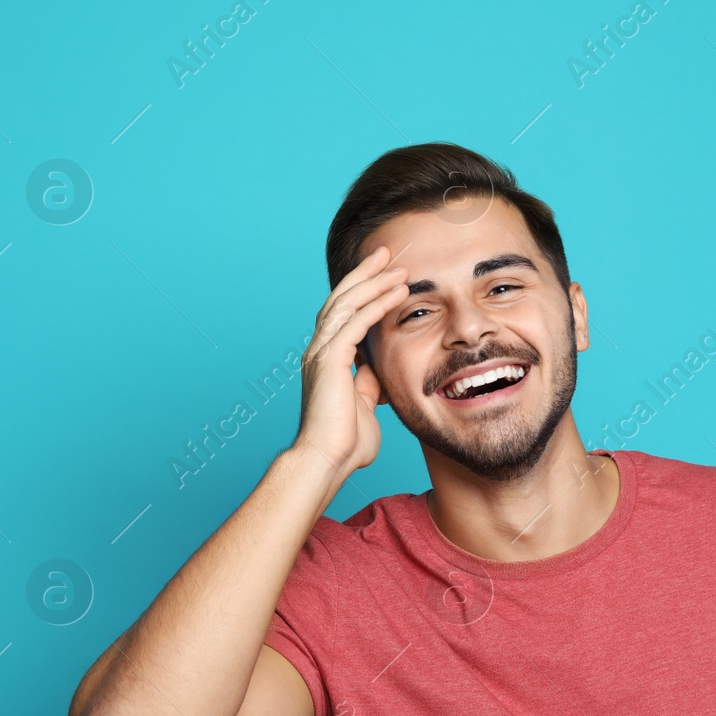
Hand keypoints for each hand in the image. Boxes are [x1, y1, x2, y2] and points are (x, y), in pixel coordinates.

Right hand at [294, 245, 408, 475]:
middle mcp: (319, 350)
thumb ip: (368, 383)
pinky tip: (396, 293)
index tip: (384, 274)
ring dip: (373, 282)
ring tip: (397, 266)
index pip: (343, 314)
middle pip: (340, 298)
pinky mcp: (329, 360)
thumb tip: (377, 370)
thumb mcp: (365, 405)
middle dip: (364, 274)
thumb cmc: (345, 443)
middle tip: (385, 253)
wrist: (326, 462)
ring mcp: (321, 353)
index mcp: (326, 359)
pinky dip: (376, 304)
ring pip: (346, 304)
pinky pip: (355, 322)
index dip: (362, 291)